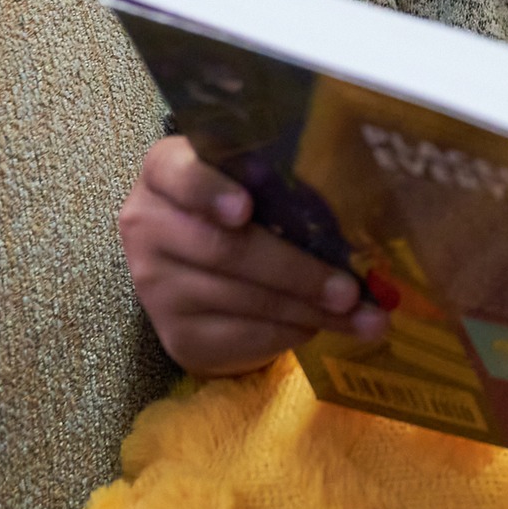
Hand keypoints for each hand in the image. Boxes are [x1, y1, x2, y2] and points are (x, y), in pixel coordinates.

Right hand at [117, 135, 387, 376]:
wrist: (199, 270)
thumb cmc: (241, 210)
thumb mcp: (252, 182)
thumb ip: (279, 184)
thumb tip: (357, 211)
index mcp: (165, 172)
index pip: (177, 173)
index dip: (210, 191)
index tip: (246, 208)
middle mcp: (147, 226)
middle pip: (224, 250)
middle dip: (295, 272)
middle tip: (348, 289)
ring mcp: (156, 285)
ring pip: (240, 299)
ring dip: (307, 310)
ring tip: (360, 316)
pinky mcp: (177, 333)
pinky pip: (239, 336)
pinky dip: (288, 332)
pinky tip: (321, 326)